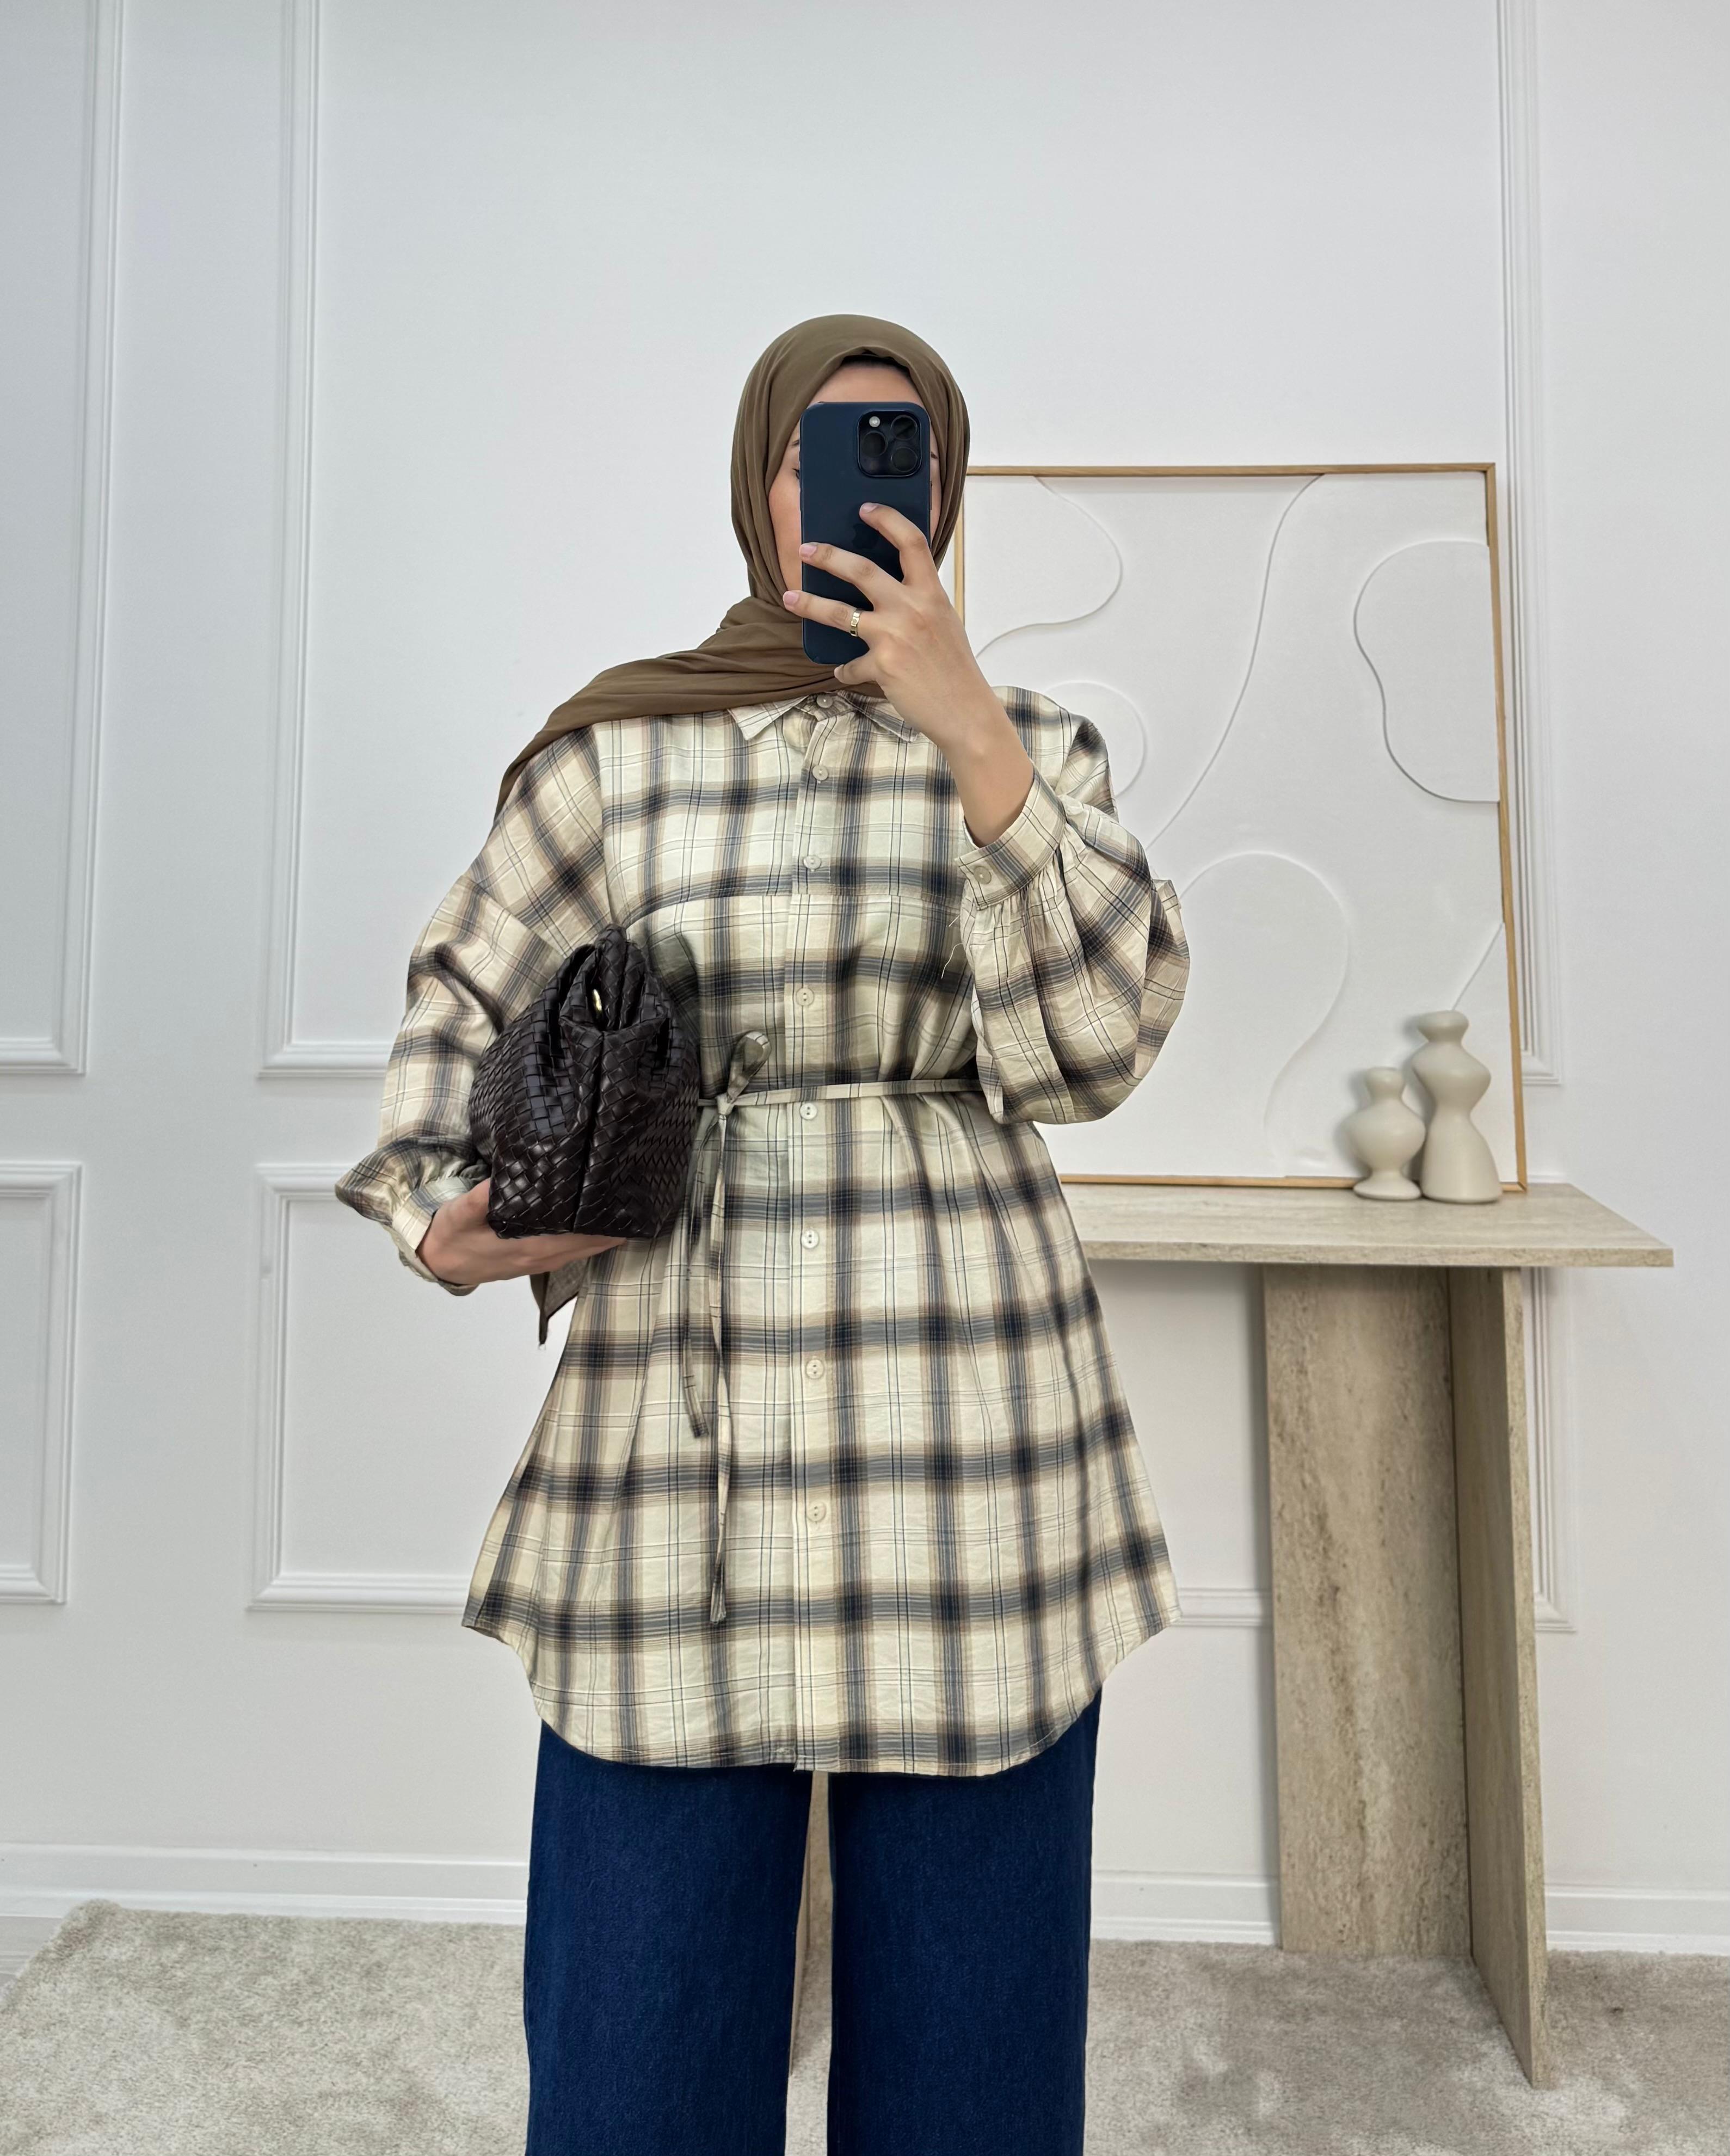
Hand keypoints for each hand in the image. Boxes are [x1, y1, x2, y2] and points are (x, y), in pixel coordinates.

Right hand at [418, 1178, 626, 1287]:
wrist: (440, 1263)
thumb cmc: (453, 1237)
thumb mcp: (460, 1215)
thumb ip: (481, 1200)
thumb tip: (501, 1180)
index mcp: (532, 1246)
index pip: (582, 1235)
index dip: (605, 1219)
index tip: (625, 1196)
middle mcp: (546, 1257)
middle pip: (595, 1242)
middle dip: (616, 1221)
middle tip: (635, 1191)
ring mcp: (545, 1261)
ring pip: (588, 1247)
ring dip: (607, 1229)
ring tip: (627, 1201)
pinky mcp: (539, 1259)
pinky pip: (576, 1249)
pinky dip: (593, 1236)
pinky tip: (599, 1217)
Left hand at [780, 505, 1035, 844]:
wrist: (966, 711)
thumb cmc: (956, 669)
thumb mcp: (944, 623)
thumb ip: (919, 602)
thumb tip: (887, 590)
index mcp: (931, 593)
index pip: (911, 542)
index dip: (887, 519)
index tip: (865, 509)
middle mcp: (911, 609)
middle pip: (861, 570)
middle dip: (829, 556)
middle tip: (806, 549)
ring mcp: (894, 637)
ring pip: (841, 613)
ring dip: (811, 604)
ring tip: (790, 598)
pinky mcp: (882, 666)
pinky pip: (850, 666)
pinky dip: (845, 670)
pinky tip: (844, 672)